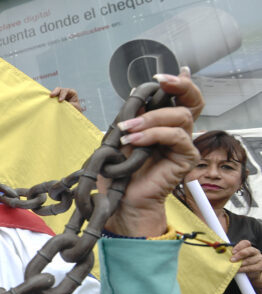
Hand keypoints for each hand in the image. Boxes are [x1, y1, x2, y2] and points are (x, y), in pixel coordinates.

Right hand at [50, 87, 83, 111]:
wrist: (73, 115)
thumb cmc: (76, 110)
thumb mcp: (75, 107)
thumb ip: (70, 104)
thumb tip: (62, 105)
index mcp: (71, 93)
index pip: (66, 91)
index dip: (62, 94)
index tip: (60, 101)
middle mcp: (65, 93)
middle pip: (59, 89)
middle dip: (55, 92)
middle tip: (51, 95)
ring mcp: (59, 96)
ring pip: (54, 93)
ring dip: (52, 95)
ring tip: (49, 98)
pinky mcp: (55, 99)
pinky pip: (52, 98)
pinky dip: (50, 99)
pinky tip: (48, 101)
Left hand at [103, 68, 201, 236]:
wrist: (119, 198)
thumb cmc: (119, 169)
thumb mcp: (121, 135)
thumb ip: (133, 115)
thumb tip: (138, 92)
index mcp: (164, 122)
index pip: (180, 97)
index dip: (177, 83)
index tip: (160, 78)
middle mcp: (177, 130)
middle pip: (191, 101)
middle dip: (177, 87)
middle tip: (159, 82)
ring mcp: (184, 144)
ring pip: (180, 117)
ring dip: (150, 119)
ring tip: (127, 131)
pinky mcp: (186, 158)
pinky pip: (176, 137)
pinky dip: (153, 135)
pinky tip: (134, 141)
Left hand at [230, 240, 261, 281]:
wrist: (250, 274)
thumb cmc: (241, 263)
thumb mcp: (237, 258)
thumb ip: (232, 254)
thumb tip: (220, 251)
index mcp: (248, 247)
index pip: (245, 243)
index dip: (239, 246)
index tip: (232, 252)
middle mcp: (255, 252)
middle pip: (249, 250)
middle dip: (240, 254)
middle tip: (232, 259)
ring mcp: (259, 259)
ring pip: (250, 260)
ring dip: (241, 263)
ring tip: (235, 266)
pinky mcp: (260, 266)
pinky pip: (252, 267)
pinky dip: (244, 269)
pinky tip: (239, 270)